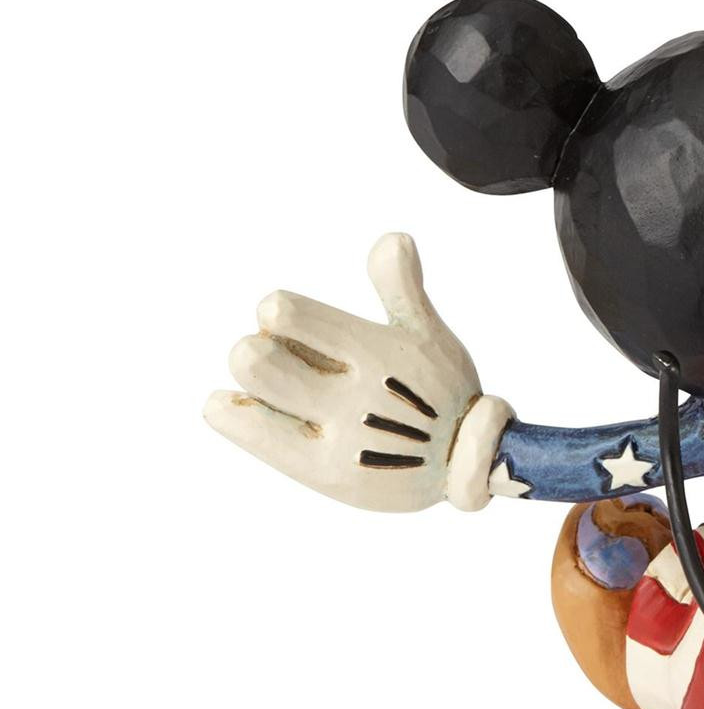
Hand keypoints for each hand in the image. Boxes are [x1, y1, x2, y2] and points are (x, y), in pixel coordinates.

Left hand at [204, 234, 510, 510]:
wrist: (467, 465)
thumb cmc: (441, 391)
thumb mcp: (429, 334)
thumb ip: (401, 287)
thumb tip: (392, 238)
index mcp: (375, 350)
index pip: (287, 316)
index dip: (278, 313)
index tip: (283, 319)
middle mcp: (352, 392)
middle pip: (257, 358)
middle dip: (255, 349)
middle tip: (272, 353)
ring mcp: (336, 434)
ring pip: (255, 392)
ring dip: (249, 377)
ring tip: (263, 379)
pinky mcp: (324, 471)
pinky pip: (255, 434)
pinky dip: (233, 415)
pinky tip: (231, 405)